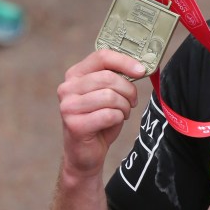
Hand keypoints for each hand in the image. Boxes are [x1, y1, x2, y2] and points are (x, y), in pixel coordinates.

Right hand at [57, 49, 145, 178]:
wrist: (85, 153)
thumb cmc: (100, 121)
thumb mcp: (108, 94)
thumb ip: (116, 79)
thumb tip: (139, 67)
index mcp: (75, 74)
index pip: (102, 56)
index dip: (125, 61)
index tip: (141, 71)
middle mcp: (67, 87)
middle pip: (109, 77)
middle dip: (128, 91)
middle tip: (132, 102)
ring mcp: (68, 106)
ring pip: (111, 96)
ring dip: (124, 107)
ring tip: (122, 113)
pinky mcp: (74, 124)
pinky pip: (109, 115)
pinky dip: (118, 118)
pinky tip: (114, 122)